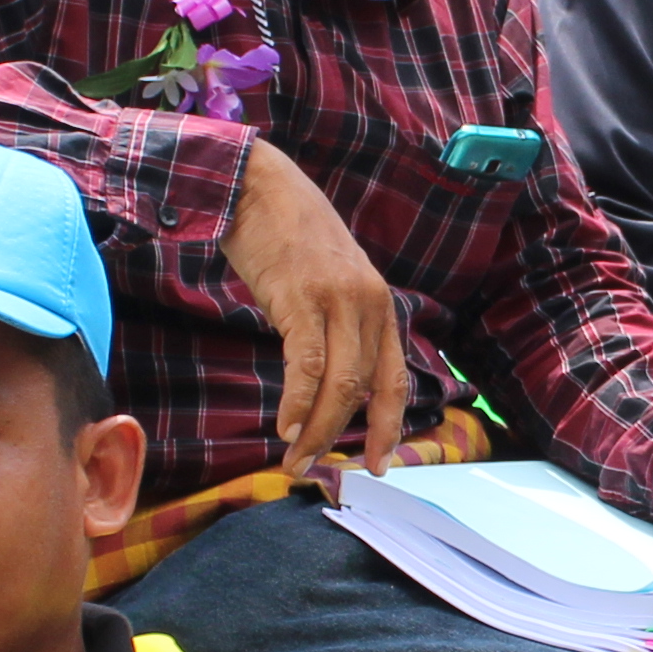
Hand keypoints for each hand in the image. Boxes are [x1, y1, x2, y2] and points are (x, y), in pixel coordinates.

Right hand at [226, 138, 412, 477]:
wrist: (257, 185)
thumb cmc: (287, 235)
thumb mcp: (328, 282)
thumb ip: (338, 326)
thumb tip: (328, 381)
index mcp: (380, 304)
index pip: (395, 379)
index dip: (389, 426)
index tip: (379, 461)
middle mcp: (369, 304)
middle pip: (366, 389)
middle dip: (342, 436)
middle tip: (317, 466)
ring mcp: (339, 300)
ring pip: (340, 385)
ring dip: (316, 429)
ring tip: (295, 456)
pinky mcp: (303, 298)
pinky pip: (307, 365)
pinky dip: (297, 401)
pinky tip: (285, 424)